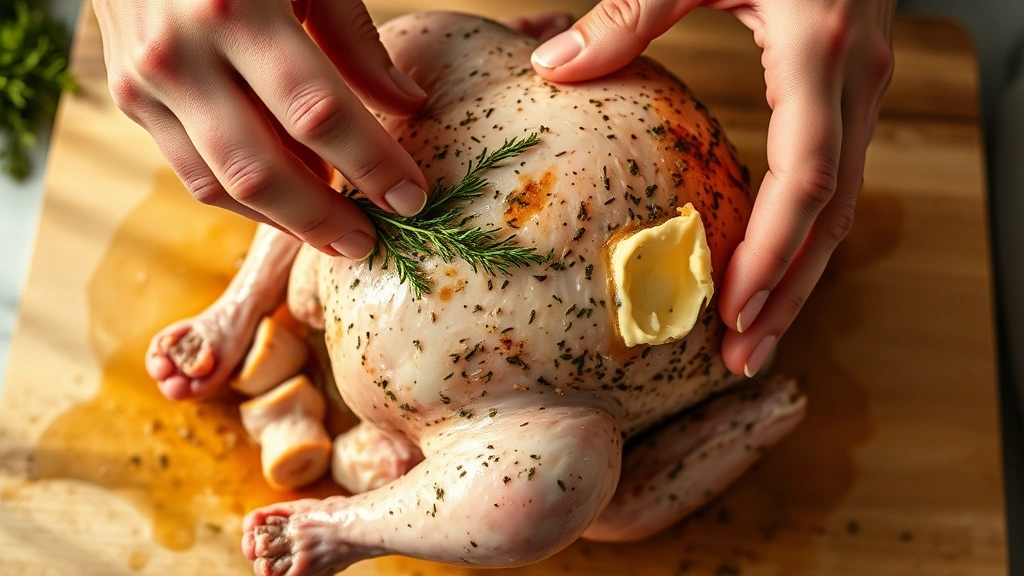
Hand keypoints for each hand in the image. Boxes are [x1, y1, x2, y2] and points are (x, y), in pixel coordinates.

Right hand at [94, 0, 430, 259]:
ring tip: (337, 234)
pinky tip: (292, 202)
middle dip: (324, 216)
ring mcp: (145, 83)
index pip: (317, 112)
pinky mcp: (131, 101)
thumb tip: (408, 106)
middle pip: (262, 169)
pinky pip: (193, 173)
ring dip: (285, 221)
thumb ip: (354, 38)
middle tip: (372, 241)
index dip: (370, 162)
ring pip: (221, 186)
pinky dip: (246, 199)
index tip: (412, 196)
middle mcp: (180, 53)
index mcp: (234, 7)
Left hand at [530, 0, 894, 376]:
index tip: (731, 314)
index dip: (772, 256)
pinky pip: (833, 176)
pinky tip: (766, 263)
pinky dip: (802, 231)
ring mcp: (861, 85)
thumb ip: (630, 14)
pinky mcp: (848, 86)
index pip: (805, 181)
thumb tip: (554, 69)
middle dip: (791, 294)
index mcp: (822, 54)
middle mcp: (855, 81)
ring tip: (754, 335)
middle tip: (743, 359)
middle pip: (832, 215)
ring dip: (801, 275)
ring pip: (842, 204)